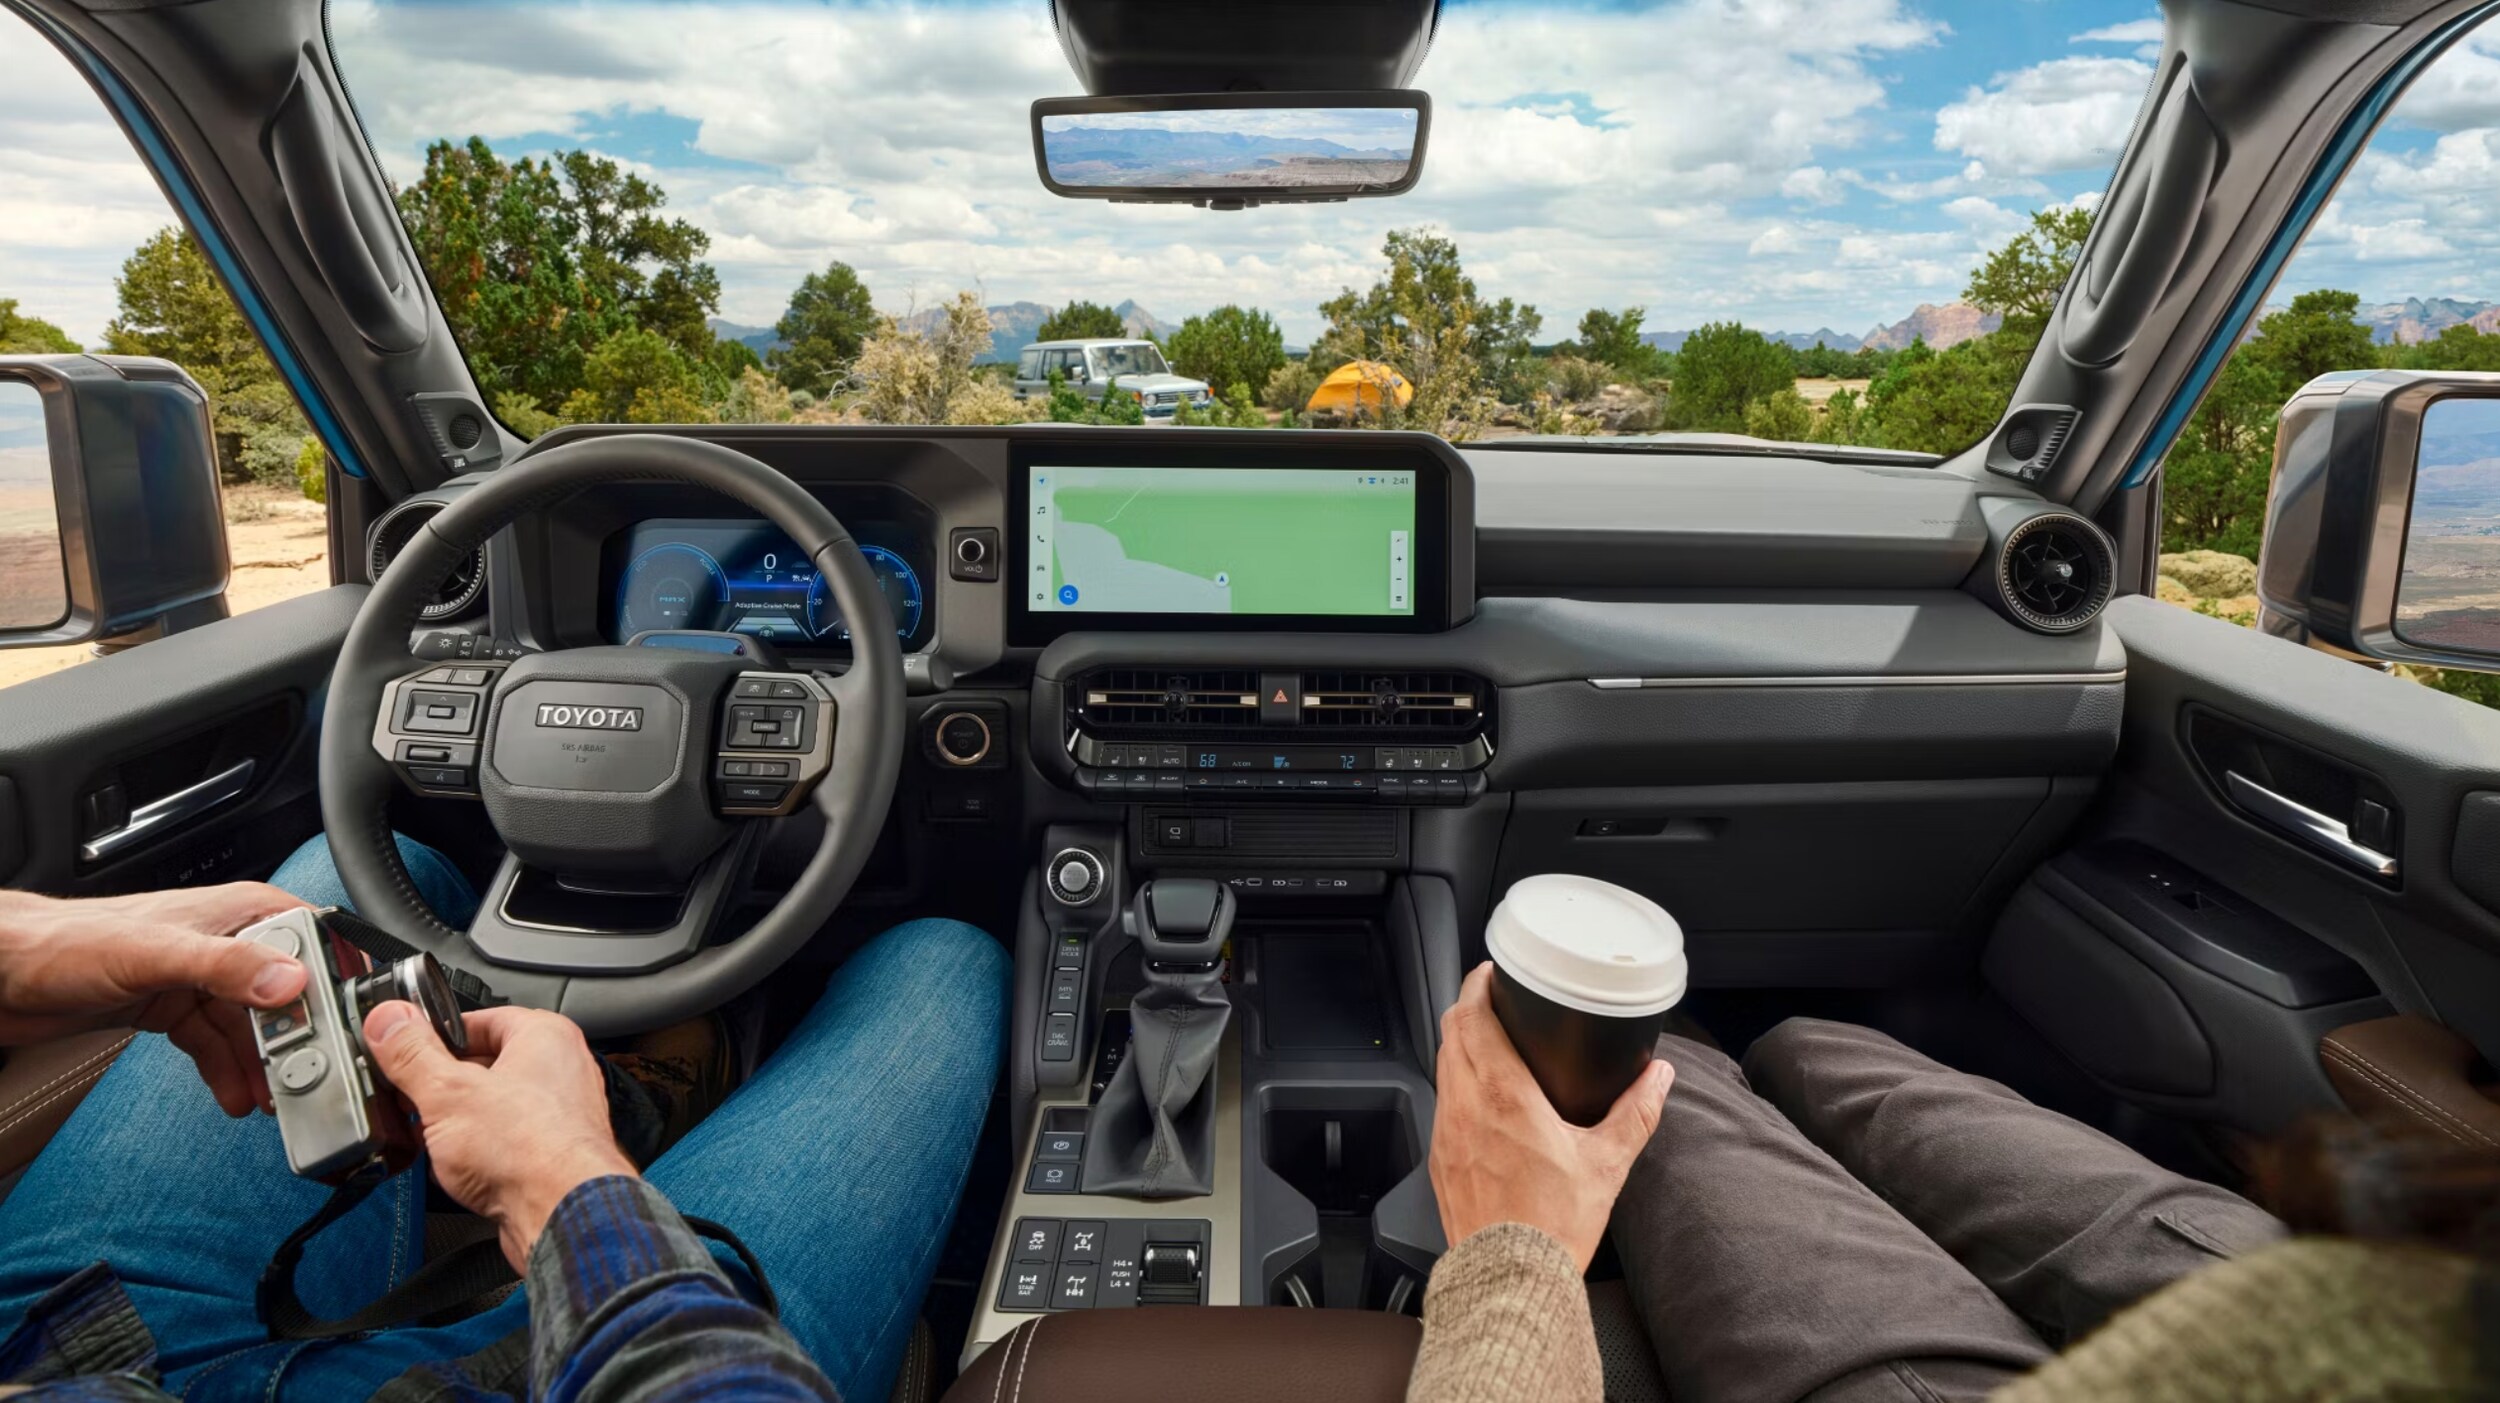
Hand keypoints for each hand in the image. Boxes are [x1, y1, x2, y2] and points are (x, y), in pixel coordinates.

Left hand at [0, 884, 311, 1114]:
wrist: (5, 972)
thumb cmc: (67, 942)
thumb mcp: (156, 953)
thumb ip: (227, 966)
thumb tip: (290, 983)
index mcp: (239, 912)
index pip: (313, 942)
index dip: (332, 985)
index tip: (341, 1028)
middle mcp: (227, 942)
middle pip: (287, 993)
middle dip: (299, 1038)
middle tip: (306, 1077)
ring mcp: (201, 977)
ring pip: (254, 1026)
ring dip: (264, 1064)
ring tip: (272, 1099)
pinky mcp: (175, 1006)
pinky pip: (217, 1044)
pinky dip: (229, 1071)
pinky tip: (235, 1096)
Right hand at [365, 1001, 637, 1270]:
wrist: (564, 1215)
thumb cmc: (530, 1151)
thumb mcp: (448, 1093)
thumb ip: (413, 1054)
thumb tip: (389, 1021)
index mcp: (545, 1037)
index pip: (483, 1018)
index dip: (439, 1036)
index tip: (406, 1050)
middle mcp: (561, 1071)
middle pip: (486, 1065)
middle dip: (444, 1086)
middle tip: (411, 1099)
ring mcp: (560, 1115)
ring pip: (493, 1108)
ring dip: (457, 1123)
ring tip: (429, 1137)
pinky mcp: (552, 1155)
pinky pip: (505, 1143)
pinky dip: (477, 1153)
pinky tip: (455, 1169)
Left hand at [1429, 962, 1672, 1271]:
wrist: (1511, 1280)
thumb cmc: (1553, 1226)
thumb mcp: (1607, 1163)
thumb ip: (1636, 1113)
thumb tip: (1659, 1078)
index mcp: (1503, 1096)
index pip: (1474, 1018)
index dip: (1479, 986)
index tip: (1492, 973)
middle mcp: (1465, 1107)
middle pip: (1450, 1034)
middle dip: (1468, 1007)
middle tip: (1490, 998)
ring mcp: (1446, 1135)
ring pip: (1442, 1068)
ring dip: (1459, 1046)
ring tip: (1485, 1042)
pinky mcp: (1439, 1162)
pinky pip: (1441, 1106)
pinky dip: (1455, 1086)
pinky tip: (1477, 1099)